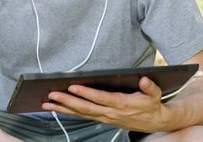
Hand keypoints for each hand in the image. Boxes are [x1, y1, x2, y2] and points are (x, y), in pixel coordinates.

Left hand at [41, 76, 170, 131]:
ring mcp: (105, 118)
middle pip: (85, 108)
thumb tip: (143, 80)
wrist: (154, 122)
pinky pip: (83, 116)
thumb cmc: (151, 105)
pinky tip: (58, 108)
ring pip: (81, 113)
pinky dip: (69, 112)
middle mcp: (110, 113)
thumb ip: (149, 87)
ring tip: (47, 103)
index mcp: (121, 104)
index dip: (86, 93)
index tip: (72, 87)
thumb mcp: (155, 94)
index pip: (100, 98)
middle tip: (52, 95)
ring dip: (63, 108)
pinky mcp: (102, 119)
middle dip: (67, 101)